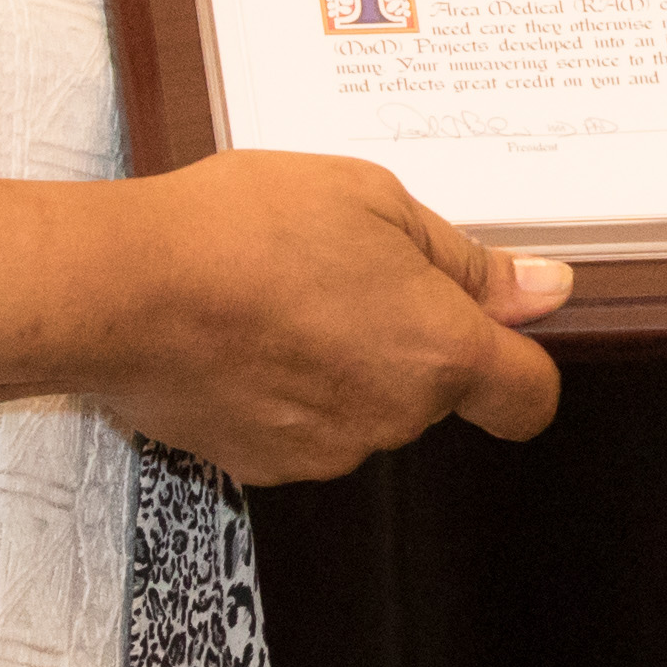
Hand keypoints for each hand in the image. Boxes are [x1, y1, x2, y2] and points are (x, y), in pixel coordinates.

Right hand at [0, 151, 570, 483]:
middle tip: (345, 263)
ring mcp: (323, 452)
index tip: (491, 323)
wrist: (121, 290)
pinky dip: (285, 387)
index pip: (527, 398)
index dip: (518, 363)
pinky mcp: (259, 464)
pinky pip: (300, 425)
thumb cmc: (247, 229)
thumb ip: (466, 261)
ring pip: (364, 405)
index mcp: (438, 354)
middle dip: (406, 335)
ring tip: (279, 290)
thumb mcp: (374, 201)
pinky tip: (241, 333)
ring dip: (342, 359)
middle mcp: (391, 420)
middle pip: (433, 389)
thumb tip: (545, 292)